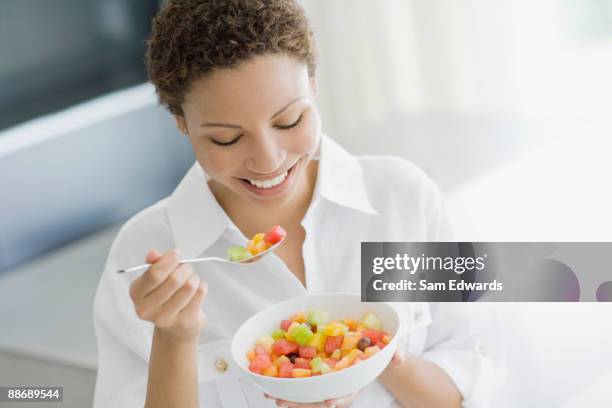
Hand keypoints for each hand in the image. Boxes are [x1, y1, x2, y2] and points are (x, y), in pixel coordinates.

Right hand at [129, 249, 207, 341]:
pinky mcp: (184, 321)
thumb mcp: (155, 279)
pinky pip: (200, 294)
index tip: (176, 254)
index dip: (169, 260)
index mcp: (136, 293)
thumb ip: (154, 264)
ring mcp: (165, 318)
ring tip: (192, 279)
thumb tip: (153, 253)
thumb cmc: (165, 295)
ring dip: (194, 277)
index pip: (155, 274)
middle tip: (187, 268)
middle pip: (174, 280)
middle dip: (185, 268)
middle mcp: (147, 309)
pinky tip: (197, 289)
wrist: (176, 326)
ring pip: (189, 286)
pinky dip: (202, 286)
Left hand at [263, 348, 406, 407]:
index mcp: (356, 379)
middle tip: (284, 404)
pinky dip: (285, 378)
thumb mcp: (392, 348)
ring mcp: (327, 378)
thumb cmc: (381, 348)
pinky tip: (269, 379)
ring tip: (271, 394)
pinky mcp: (316, 370)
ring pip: (306, 391)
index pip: (348, 393)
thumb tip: (399, 358)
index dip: (339, 399)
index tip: (330, 403)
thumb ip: (396, 352)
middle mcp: (339, 382)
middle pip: (320, 397)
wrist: (372, 345)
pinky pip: (299, 376)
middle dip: (302, 403)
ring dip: (288, 394)